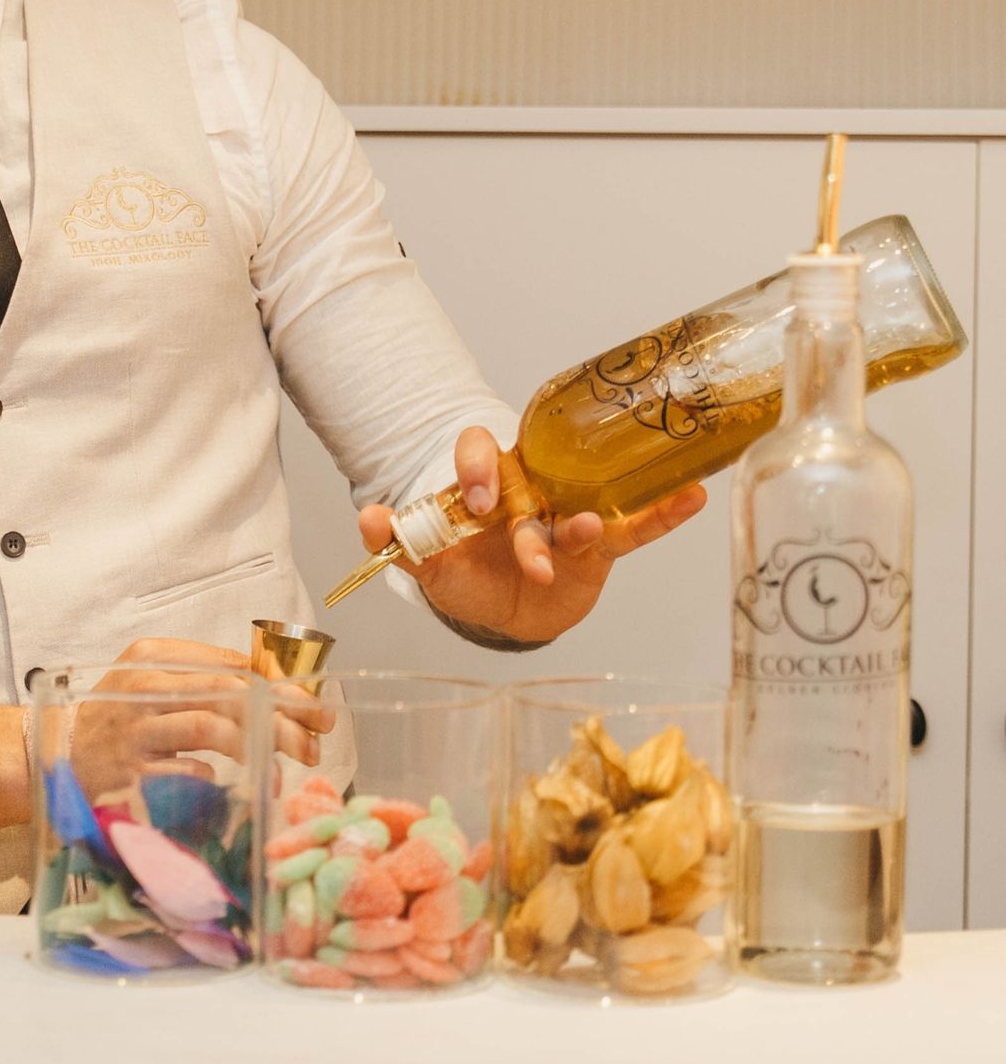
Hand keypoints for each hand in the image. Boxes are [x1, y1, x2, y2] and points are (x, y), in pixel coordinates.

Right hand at [69, 637, 332, 797]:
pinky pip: (186, 773)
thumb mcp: (153, 680)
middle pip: (229, 694)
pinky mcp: (130, 772)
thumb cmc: (116, 716)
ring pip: (210, 728)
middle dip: (281, 719)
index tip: (316, 710)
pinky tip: (239, 787)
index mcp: (155, 655)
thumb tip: (272, 684)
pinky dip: (217, 778)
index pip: (233, 666)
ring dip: (257, 747)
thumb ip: (203, 676)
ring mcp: (136, 730)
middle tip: (314, 744)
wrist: (58, 754)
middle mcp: (145, 686)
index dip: (282, 687)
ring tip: (283, 767)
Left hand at [354, 427, 706, 645]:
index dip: (475, 467)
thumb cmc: (468, 572)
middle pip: (531, 475)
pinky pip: (635, 528)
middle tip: (512, 530)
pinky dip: (664, 513)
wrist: (506, 613)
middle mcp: (529, 487)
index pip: (480, 451)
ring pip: (579, 508)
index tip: (470, 500)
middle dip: (521, 503)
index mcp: (485, 482)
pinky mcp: (601, 547)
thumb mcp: (430, 561)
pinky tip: (693, 495)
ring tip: (587, 531)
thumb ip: (400, 539)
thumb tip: (371, 518)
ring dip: (584, 520)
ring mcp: (567, 514)